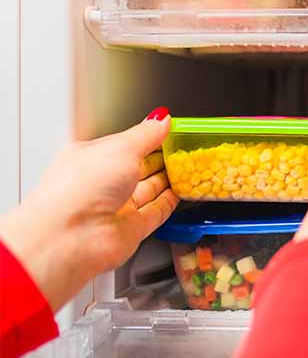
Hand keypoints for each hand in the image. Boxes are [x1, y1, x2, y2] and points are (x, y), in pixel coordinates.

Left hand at [0, 108, 179, 310]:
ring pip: (148, 190)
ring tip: (188, 166)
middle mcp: (102, 184)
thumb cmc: (79, 189)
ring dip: (167, 179)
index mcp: (91, 158)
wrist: (69, 238)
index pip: (126, 144)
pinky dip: (169, 202)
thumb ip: (146, 134)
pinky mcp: (131, 228)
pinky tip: (180, 192)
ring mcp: (116, 207)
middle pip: (138, 168)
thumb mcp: (120, 148)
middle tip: (185, 148)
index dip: (149, 137)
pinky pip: (155, 211)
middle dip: (161, 158)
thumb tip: (161, 119)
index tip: (171, 130)